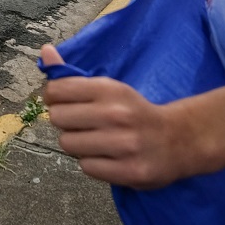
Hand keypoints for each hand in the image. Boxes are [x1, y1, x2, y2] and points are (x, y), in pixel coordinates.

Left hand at [39, 44, 190, 188]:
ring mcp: (124, 145)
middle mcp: (116, 115)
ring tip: (96, 141)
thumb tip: (45, 52)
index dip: (54, 98)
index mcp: (109, 89)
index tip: (66, 103)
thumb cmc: (134, 111)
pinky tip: (107, 156)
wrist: (179, 139)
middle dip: (66, 122)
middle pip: (57, 118)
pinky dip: (92, 163)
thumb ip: (72, 75)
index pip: (56, 90)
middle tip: (83, 124)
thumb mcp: (109, 87)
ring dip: (77, 144)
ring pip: (68, 144)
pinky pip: (86, 167)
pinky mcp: (129, 171)